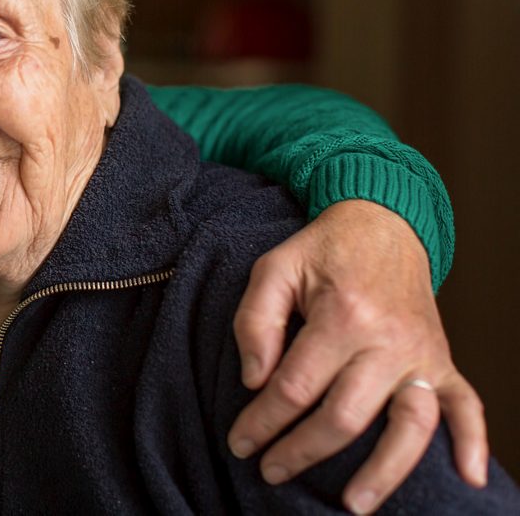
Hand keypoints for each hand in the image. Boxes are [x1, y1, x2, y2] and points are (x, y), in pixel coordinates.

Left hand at [228, 200, 487, 513]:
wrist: (382, 225)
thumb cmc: (322, 252)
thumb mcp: (274, 269)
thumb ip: (254, 321)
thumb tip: (254, 380)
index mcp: (342, 315)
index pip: (294, 387)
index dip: (261, 421)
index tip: (240, 442)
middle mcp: (388, 340)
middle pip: (343, 415)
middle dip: (301, 451)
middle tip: (269, 470)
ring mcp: (422, 354)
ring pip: (408, 425)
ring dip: (382, 470)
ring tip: (352, 504)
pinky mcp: (443, 360)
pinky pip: (467, 405)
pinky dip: (473, 443)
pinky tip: (468, 478)